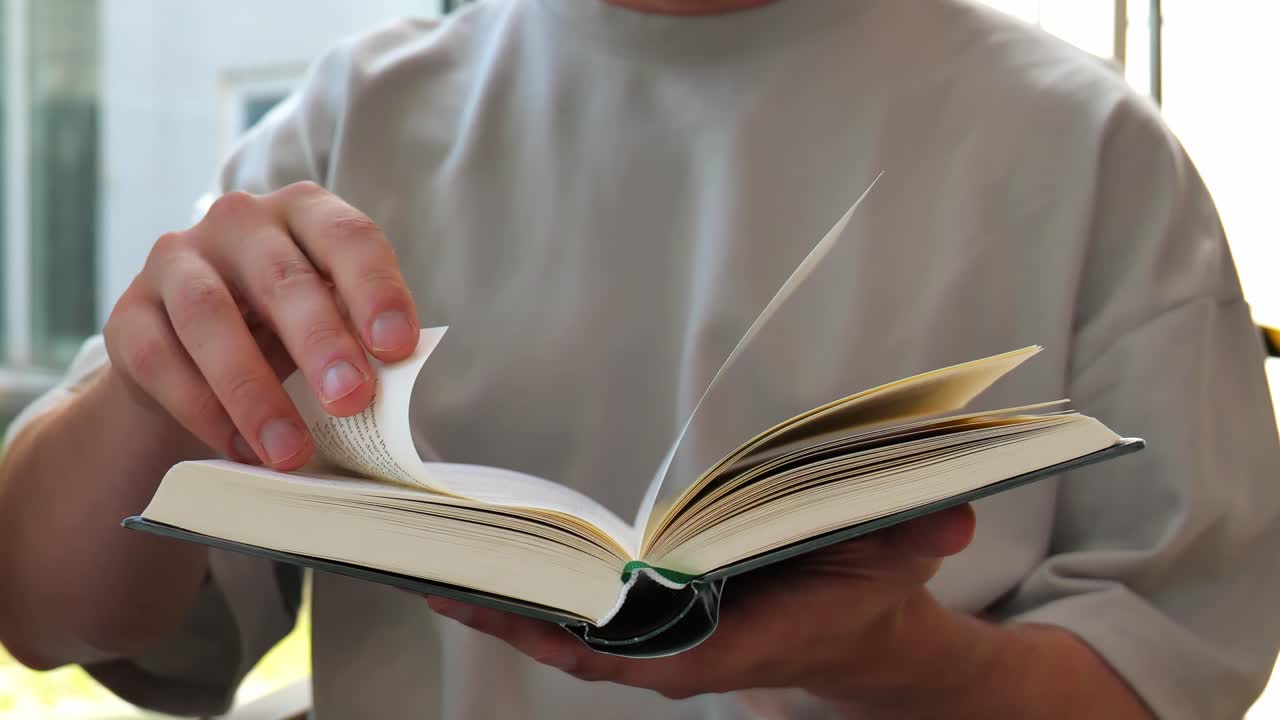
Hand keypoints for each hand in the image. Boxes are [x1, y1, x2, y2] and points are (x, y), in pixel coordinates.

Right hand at [104, 182, 419, 469]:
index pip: (348, 238)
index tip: (398, 347)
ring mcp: (177, 260)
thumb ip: (361, 340)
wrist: (195, 357)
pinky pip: (159, 358)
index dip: (376, 290)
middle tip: (351, 400)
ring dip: (252, 389)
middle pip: (282, 277)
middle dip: (321, 342)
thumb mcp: (331, 321)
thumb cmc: (286, 332)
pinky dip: (202, 409)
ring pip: (209, 314)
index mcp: (305, 213)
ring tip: (289, 450)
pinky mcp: (128, 312)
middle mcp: (239, 222)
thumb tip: (396, 387)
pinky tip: (238, 448)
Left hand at [427, 504, 976, 705]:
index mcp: (727, 645)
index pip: (633, 649)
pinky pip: (570, 620)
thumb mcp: (898, 560)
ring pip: (560, 633)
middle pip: (573, 639)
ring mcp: (656, 646)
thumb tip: (951, 517)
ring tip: (430, 557)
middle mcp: (677, 654)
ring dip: (500, 598)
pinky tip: (475, 566)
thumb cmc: (864, 595)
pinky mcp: (647, 629)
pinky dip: (522, 598)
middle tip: (431, 559)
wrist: (858, 639)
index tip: (503, 595)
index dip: (566, 627)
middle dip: (505, 604)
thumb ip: (917, 539)